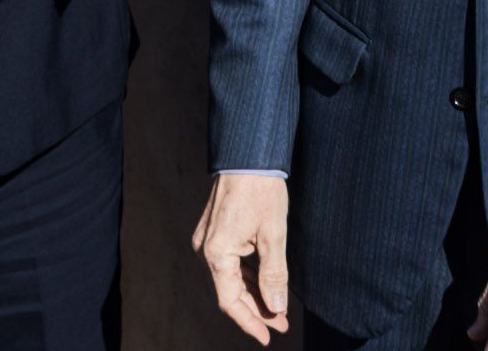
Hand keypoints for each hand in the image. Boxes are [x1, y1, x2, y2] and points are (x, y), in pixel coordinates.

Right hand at [194, 173, 291, 342]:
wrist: (248, 154)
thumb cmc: (261, 191)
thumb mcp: (273, 235)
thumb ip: (273, 274)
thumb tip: (276, 306)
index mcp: (217, 252)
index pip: (229, 300)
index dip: (250, 322)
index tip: (268, 337)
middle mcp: (206, 248)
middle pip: (229, 291)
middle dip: (256, 309)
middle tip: (281, 323)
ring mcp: (208, 239)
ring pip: (230, 277)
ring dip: (253, 293)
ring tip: (278, 308)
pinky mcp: (215, 230)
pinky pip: (230, 262)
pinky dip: (247, 276)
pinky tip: (264, 284)